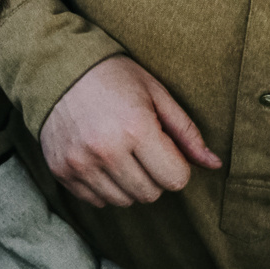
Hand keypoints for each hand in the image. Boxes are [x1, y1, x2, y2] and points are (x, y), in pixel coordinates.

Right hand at [40, 56, 223, 206]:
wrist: (55, 67)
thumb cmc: (113, 76)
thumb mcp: (155, 93)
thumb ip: (186, 132)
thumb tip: (214, 164)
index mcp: (136, 128)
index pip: (176, 180)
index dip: (175, 164)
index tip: (163, 146)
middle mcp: (106, 150)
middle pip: (151, 194)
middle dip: (153, 175)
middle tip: (140, 148)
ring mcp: (80, 163)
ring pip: (123, 201)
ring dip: (128, 183)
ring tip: (119, 152)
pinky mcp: (61, 170)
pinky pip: (95, 200)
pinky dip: (103, 186)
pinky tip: (99, 160)